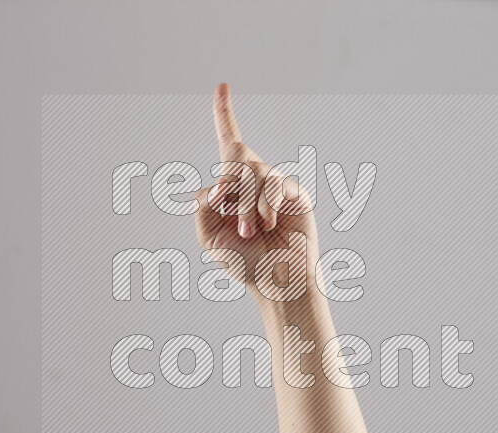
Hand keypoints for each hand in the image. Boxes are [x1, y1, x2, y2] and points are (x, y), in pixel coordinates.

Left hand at [193, 83, 319, 293]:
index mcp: (232, 188)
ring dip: (246, 204)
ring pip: (253, 174)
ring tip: (249, 230)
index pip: (229, 144)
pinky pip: (274, 184)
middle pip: (236, 158)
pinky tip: (266, 222)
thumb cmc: (244, 262)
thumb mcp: (208, 235)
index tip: (222, 86)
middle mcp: (254, 182)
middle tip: (233, 217)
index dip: (224, 114)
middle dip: (231, 187)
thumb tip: (217, 184)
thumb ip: (203, 205)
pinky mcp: (294, 194)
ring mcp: (275, 186)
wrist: (276, 282)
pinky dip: (264, 203)